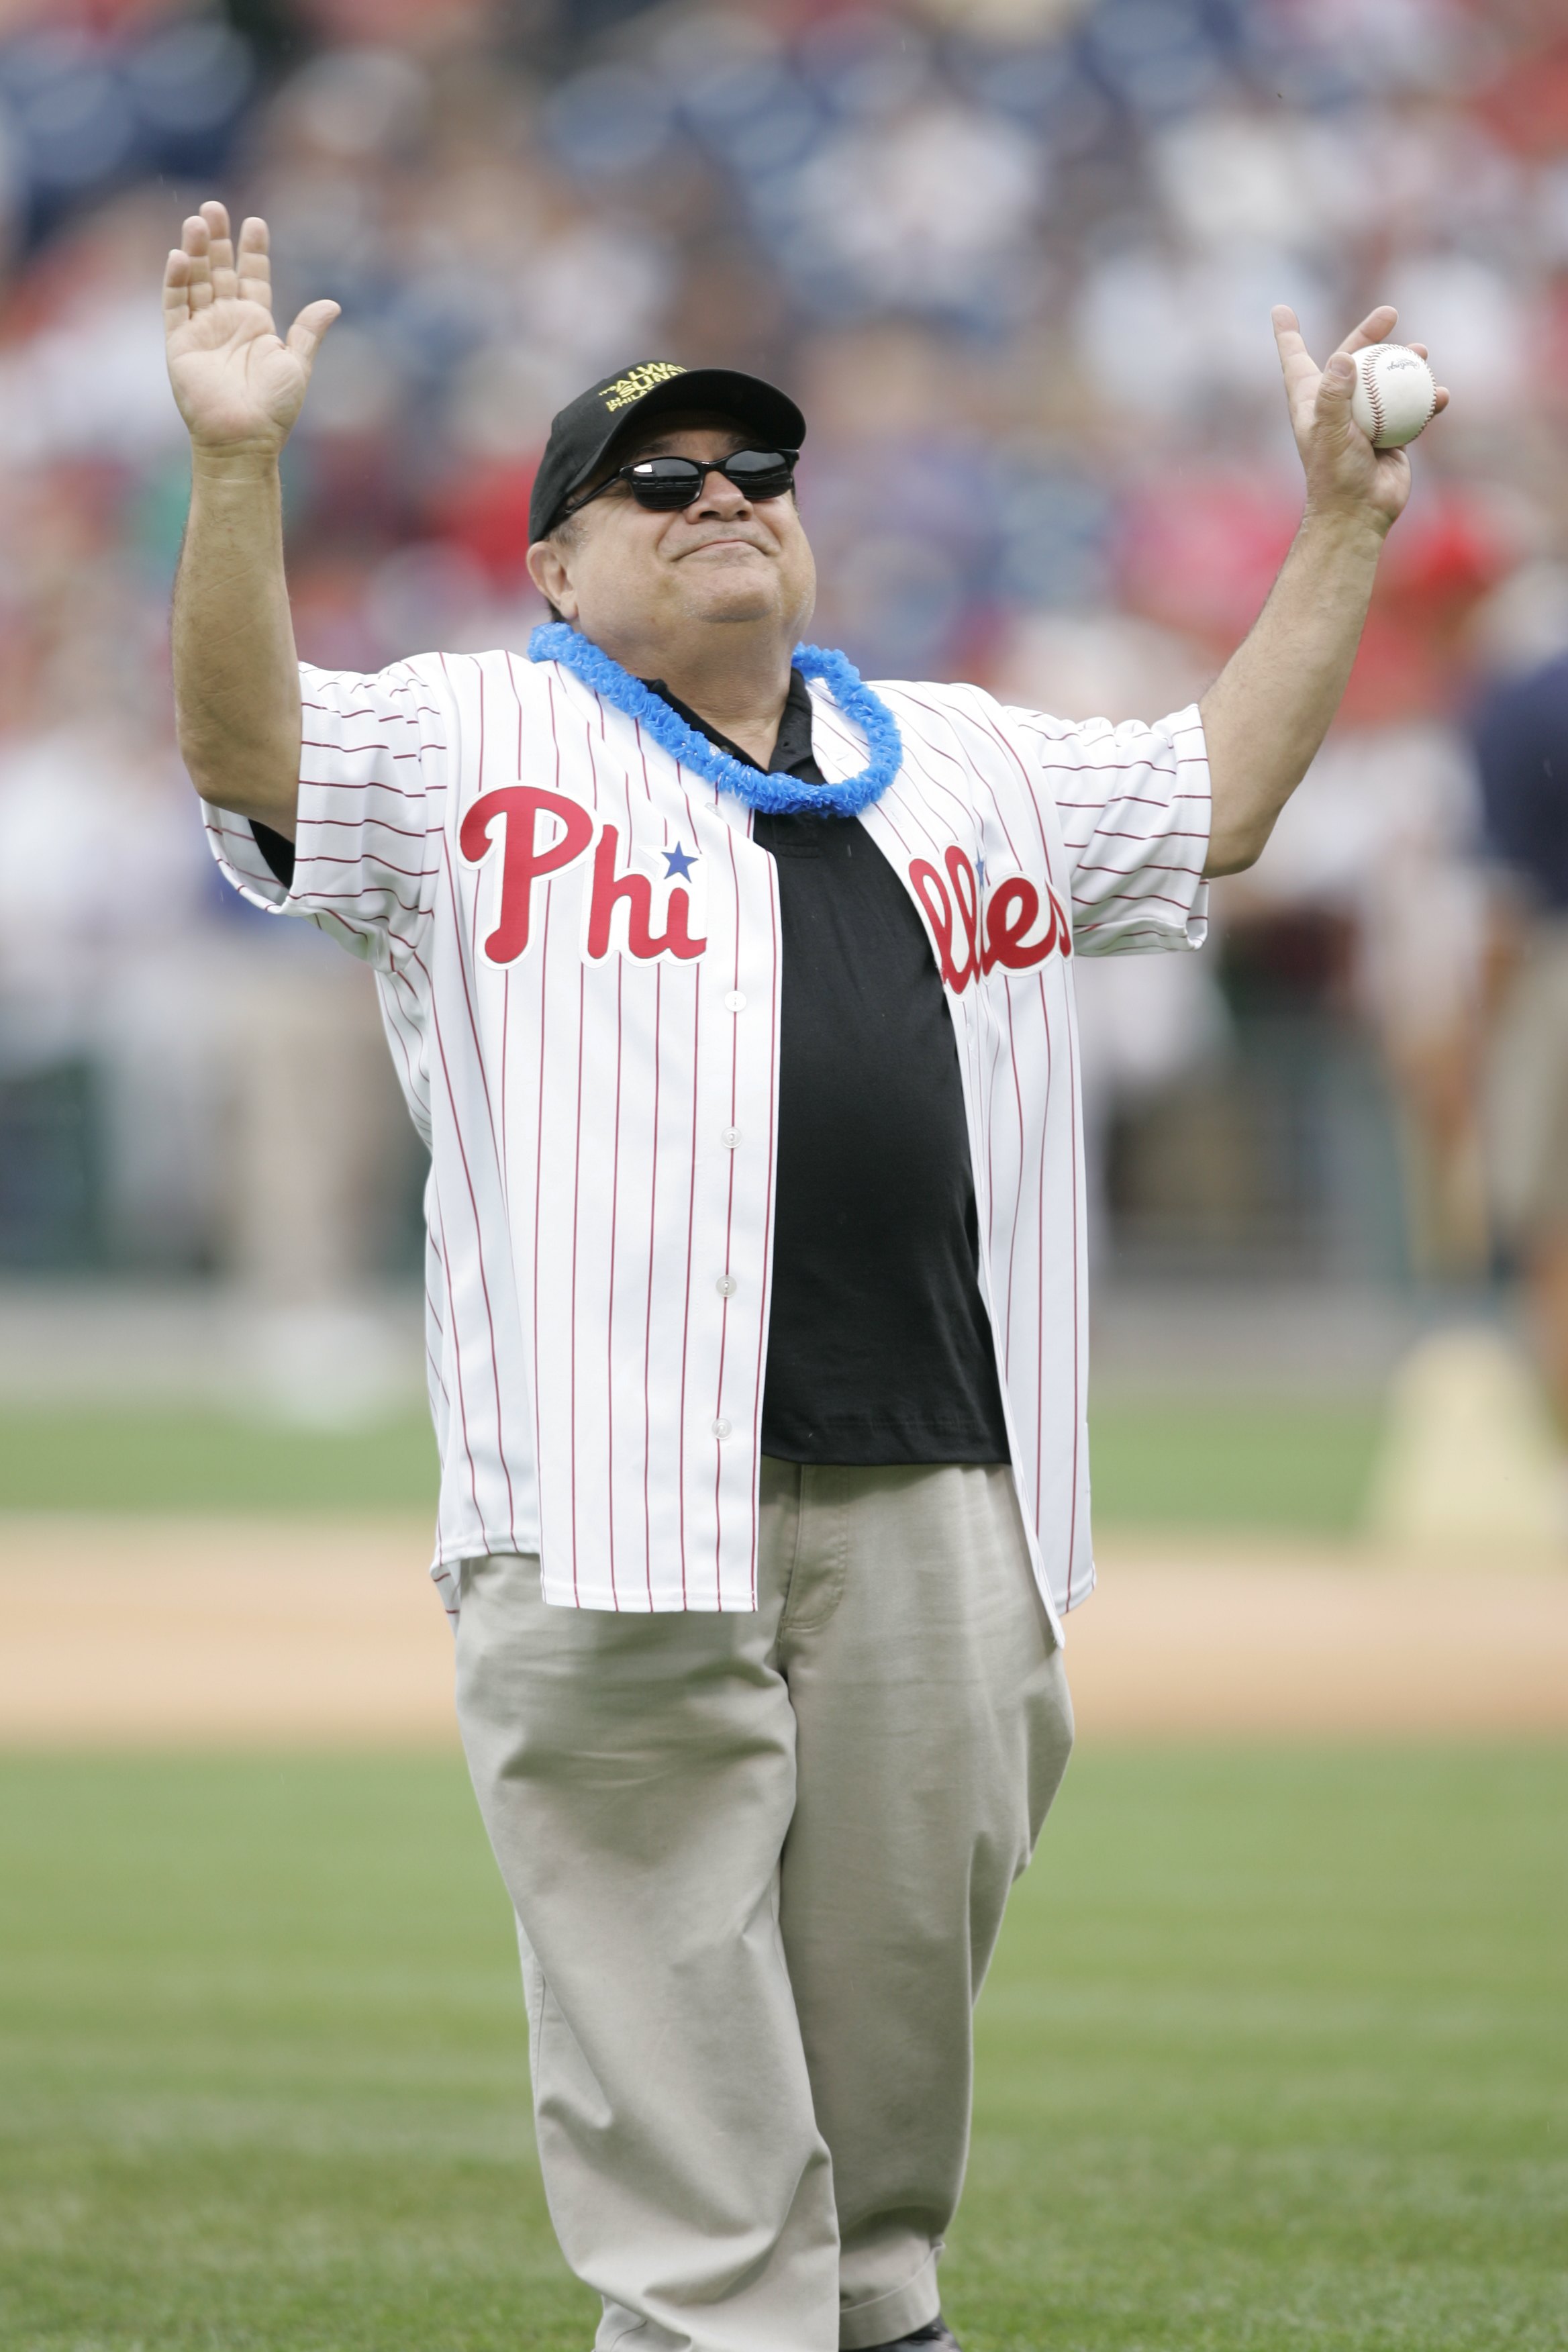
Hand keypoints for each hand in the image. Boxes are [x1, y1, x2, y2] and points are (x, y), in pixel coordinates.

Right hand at [163, 201, 339, 456]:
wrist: (245, 439)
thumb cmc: (274, 409)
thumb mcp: (297, 365)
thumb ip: (309, 332)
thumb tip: (333, 303)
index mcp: (256, 326)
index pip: (252, 278)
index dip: (253, 252)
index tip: (255, 222)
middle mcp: (227, 323)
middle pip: (218, 271)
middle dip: (217, 240)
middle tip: (215, 207)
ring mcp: (201, 331)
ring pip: (195, 281)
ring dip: (195, 251)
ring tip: (198, 220)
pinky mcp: (179, 344)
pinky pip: (175, 306)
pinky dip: (176, 280)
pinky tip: (180, 256)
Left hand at [1272, 303, 1450, 538]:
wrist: (1360, 512)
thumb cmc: (1335, 474)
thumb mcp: (1330, 432)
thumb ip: (1334, 394)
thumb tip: (1344, 356)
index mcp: (1312, 402)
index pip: (1296, 360)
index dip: (1288, 334)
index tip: (1280, 309)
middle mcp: (1338, 406)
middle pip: (1353, 358)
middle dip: (1369, 334)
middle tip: (1390, 313)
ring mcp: (1366, 419)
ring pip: (1387, 380)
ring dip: (1405, 364)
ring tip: (1422, 353)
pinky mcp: (1392, 433)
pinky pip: (1411, 408)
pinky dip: (1427, 400)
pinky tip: (1441, 396)